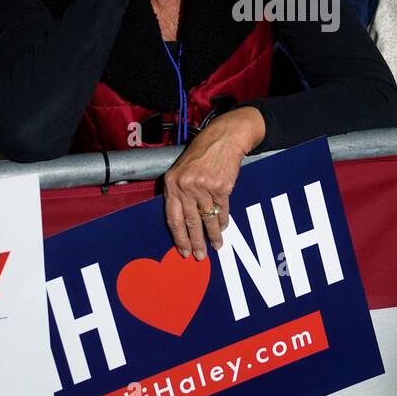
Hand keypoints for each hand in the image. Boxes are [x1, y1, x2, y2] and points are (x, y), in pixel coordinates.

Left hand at [162, 107, 264, 260]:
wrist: (222, 138)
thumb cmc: (201, 154)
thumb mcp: (181, 170)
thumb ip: (179, 192)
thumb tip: (182, 220)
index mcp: (172, 184)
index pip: (173, 218)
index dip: (179, 237)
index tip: (183, 250)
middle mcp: (186, 187)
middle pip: (191, 222)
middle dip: (195, 242)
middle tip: (199, 256)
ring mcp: (204, 187)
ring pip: (208, 219)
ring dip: (213, 235)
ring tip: (216, 246)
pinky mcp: (221, 187)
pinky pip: (222, 210)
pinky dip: (223, 221)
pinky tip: (223, 228)